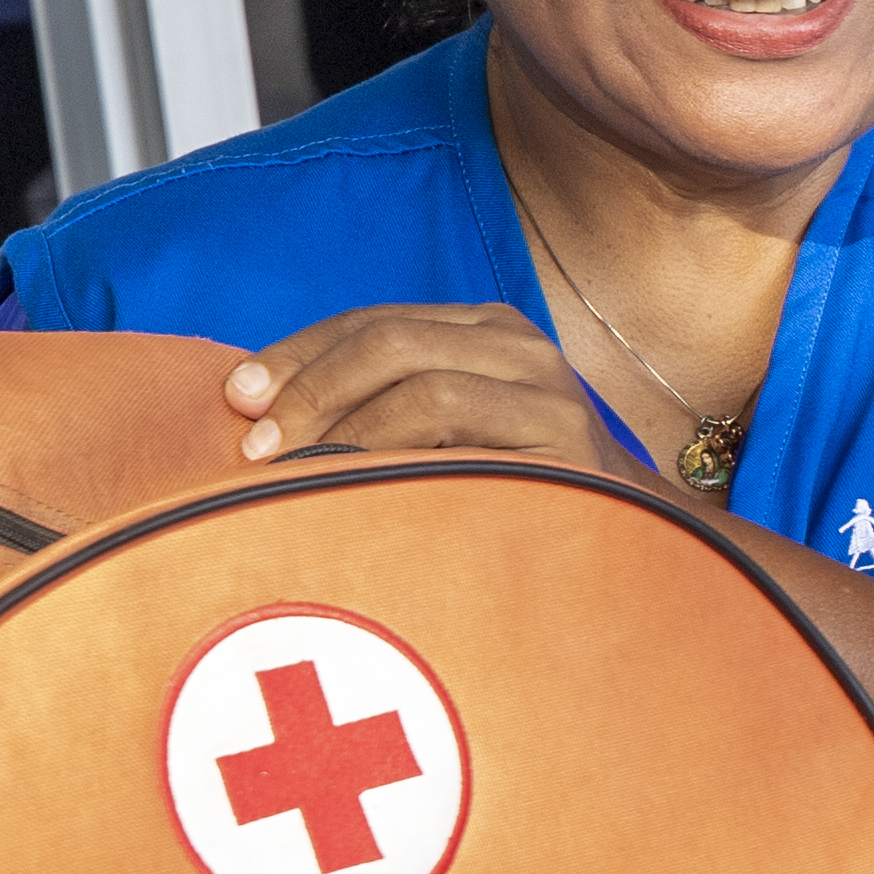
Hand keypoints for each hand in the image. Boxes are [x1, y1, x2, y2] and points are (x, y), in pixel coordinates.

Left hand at [232, 303, 614, 468]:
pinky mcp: (563, 430)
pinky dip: (384, 440)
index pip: (370, 321)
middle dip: (306, 384)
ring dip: (336, 416)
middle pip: (384, 336)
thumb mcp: (451, 441)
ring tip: (289, 466)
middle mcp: (521, 342)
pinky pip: (447, 414)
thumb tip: (263, 411)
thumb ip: (385, 410)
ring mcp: (547, 382)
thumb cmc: (519, 506)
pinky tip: (351, 477)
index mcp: (487, 332)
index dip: (296, 353)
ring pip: (413, 370)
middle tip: (255, 443)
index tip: (237, 397)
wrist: (636, 552)